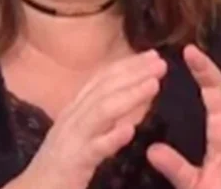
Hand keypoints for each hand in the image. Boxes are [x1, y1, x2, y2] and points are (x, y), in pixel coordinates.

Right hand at [21, 50, 167, 188]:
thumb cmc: (60, 166)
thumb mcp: (80, 135)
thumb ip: (100, 120)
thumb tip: (127, 104)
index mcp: (75, 110)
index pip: (102, 80)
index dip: (127, 65)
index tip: (152, 55)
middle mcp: (72, 117)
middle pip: (104, 88)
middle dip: (134, 72)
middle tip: (160, 61)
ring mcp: (72, 138)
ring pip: (101, 111)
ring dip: (129, 95)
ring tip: (154, 84)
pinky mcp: (73, 162)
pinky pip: (94, 148)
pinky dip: (111, 137)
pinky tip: (129, 130)